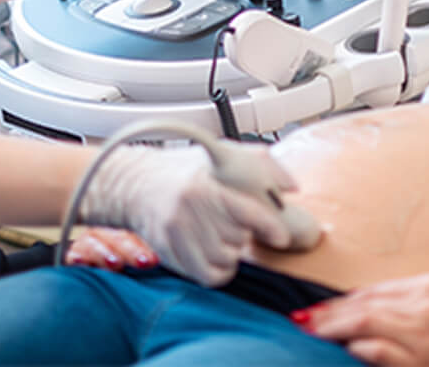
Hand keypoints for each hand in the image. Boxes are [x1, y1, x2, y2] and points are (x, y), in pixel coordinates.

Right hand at [79, 142, 295, 286]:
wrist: (136, 183)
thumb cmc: (184, 169)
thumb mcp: (222, 152)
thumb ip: (260, 163)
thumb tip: (291, 186)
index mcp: (205, 183)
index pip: (246, 211)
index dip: (269, 226)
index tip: (281, 236)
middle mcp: (189, 208)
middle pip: (239, 238)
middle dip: (244, 232)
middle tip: (234, 220)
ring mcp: (176, 233)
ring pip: (226, 259)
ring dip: (232, 250)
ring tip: (223, 234)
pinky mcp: (169, 252)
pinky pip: (209, 276)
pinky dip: (220, 269)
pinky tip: (217, 253)